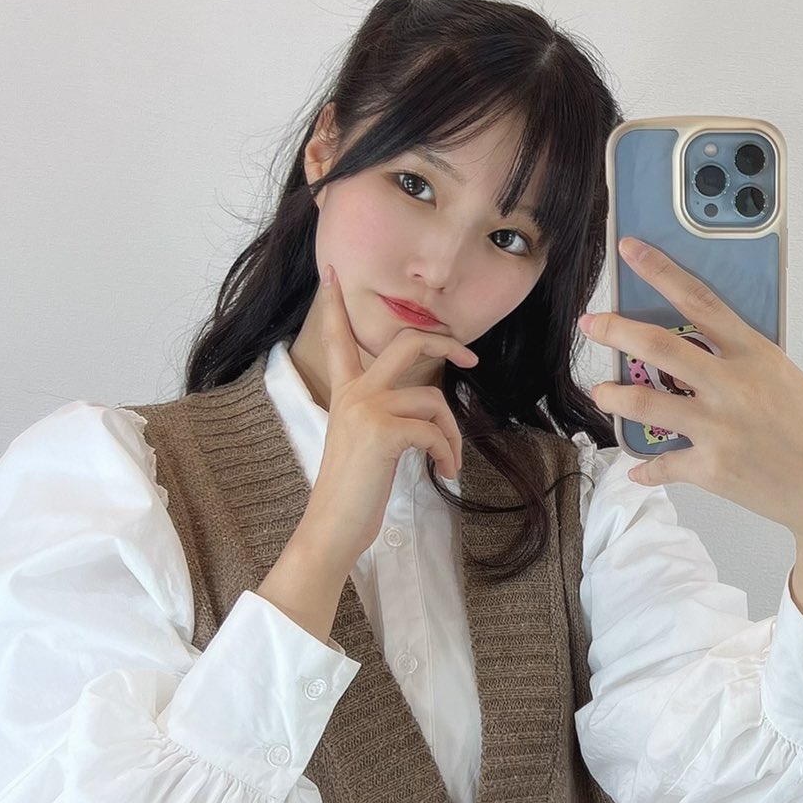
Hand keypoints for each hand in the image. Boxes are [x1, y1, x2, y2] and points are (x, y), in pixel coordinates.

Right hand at [302, 265, 480, 569]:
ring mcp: (366, 409)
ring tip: (447, 462)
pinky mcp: (383, 431)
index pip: (338, 339)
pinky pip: (435, 430)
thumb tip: (427, 406)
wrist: (332, 528)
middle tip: (470, 360)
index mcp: (345, 393)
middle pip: (406, 342)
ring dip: (451, 434)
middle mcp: (353, 393)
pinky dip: (447, 453)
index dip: (335, 305)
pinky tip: (445, 472)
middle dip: (446, 344)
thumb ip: (385, 414)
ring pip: (433, 399)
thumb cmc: (354, 491)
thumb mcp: (365, 442)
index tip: (332, 274)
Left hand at [581, 237, 802, 554]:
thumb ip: (736, 355)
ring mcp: (719, 428)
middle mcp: (732, 386)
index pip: (699, 301)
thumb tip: (689, 340)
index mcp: (753, 353)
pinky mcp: (711, 468)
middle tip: (590, 324)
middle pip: (660, 348)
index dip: (660, 271)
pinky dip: (646, 467)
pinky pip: (663, 464)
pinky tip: (636, 467)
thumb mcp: (778, 374)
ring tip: (601, 393)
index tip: (629, 249)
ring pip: (646, 404)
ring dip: (613, 397)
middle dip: (616, 332)